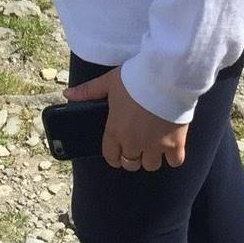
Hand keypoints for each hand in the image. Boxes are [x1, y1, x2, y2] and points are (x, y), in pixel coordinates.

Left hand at [63, 67, 188, 170]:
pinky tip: (170, 145)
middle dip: (131, 156)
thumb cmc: (134, 78)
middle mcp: (135, 143)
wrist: (164, 77)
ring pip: (151, 165)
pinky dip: (172, 157)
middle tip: (134, 144)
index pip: (111, 156)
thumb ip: (88, 91)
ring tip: (151, 144)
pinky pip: (175, 162)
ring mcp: (157, 146)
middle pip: (131, 164)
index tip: (116, 151)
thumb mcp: (108, 82)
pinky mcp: (176, 144)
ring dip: (150, 157)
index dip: (113, 156)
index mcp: (116, 130)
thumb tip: (67, 94)